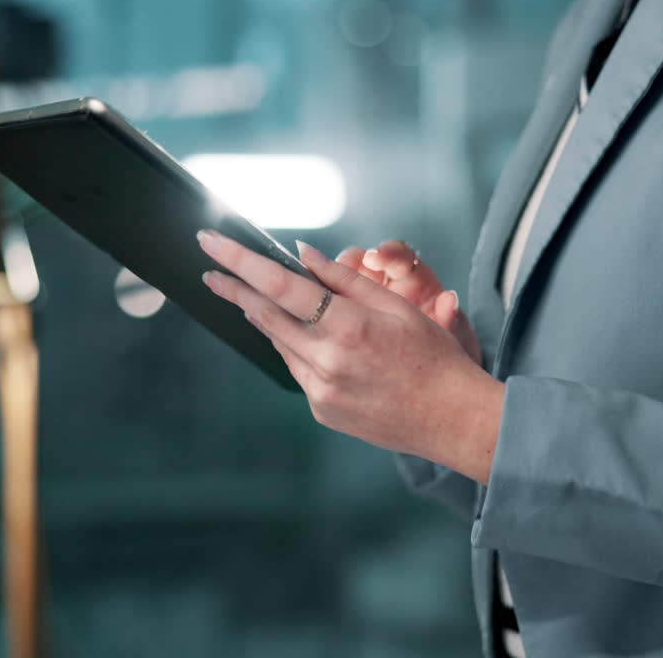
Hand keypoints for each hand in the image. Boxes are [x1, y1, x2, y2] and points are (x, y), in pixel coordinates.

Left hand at [197, 229, 501, 482]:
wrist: (453, 420)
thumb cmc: (433, 357)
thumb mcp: (396, 306)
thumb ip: (343, 279)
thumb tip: (300, 253)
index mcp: (348, 326)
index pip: (278, 284)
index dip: (239, 260)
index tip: (210, 242)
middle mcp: (327, 360)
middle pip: (265, 313)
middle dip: (234, 288)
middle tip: (209, 268)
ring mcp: (321, 390)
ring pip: (279, 341)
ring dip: (263, 315)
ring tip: (248, 294)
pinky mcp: (321, 410)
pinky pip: (297, 367)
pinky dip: (294, 345)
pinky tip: (304, 334)